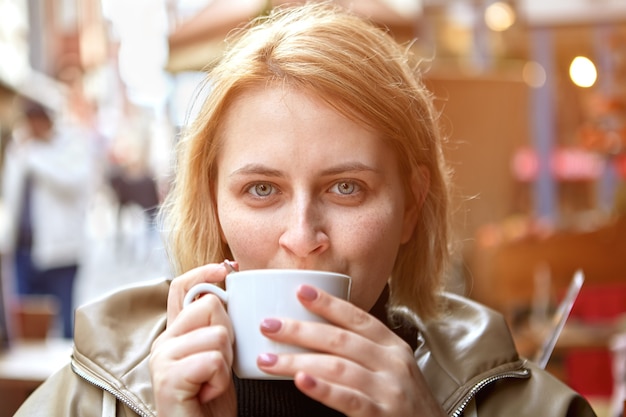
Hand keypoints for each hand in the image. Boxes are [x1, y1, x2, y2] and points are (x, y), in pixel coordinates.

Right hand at [150, 263, 236, 416]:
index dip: (204, 273)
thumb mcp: (217, 356)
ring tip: (213, 380)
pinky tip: (208, 392)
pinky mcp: (169, 378)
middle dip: (228, 334)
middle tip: (219, 364)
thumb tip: (226, 293)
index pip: (181, 287)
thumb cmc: (210, 400)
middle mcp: (163, 341)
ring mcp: (162, 359)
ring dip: (226, 362)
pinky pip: (213, 360)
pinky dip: (220, 380)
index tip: (226, 268)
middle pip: (209, 305)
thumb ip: (215, 327)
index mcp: (175, 333)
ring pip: (218, 334)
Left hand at [256, 285, 446, 415]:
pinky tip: (300, 382)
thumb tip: (317, 334)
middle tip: (268, 325)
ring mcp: (388, 389)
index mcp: (392, 346)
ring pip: (337, 367)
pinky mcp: (381, 415)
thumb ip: (363, 351)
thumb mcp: (391, 368)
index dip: (328, 303)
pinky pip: (348, 398)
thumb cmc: (404, 402)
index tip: (300, 291)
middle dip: (300, 330)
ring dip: (297, 361)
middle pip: (340, 339)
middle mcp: (392, 362)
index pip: (357, 318)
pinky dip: (322, 389)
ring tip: (267, 360)